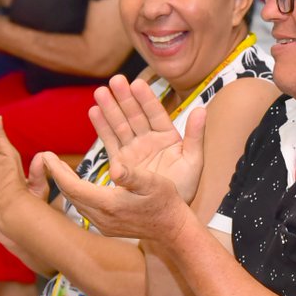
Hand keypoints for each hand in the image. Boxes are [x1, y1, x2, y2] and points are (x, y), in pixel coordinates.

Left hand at [40, 150, 192, 247]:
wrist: (174, 230)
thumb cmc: (166, 203)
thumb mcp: (154, 184)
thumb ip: (133, 175)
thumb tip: (115, 167)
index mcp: (109, 204)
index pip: (73, 187)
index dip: (57, 171)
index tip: (45, 155)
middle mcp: (101, 217)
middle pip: (70, 195)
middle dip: (56, 176)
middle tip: (45, 158)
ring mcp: (103, 224)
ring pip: (76, 202)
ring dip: (65, 185)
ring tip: (57, 169)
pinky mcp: (107, 226)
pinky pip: (84, 207)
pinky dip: (76, 193)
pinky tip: (77, 184)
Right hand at [89, 75, 205, 203]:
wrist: (168, 214)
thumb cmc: (185, 187)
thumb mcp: (194, 161)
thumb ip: (196, 135)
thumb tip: (202, 109)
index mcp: (167, 137)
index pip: (155, 113)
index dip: (146, 99)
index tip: (137, 84)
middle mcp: (149, 140)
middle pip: (135, 115)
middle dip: (124, 98)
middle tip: (114, 81)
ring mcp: (134, 149)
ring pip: (121, 125)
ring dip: (111, 108)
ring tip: (100, 92)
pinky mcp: (121, 161)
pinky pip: (111, 141)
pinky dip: (103, 127)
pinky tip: (94, 111)